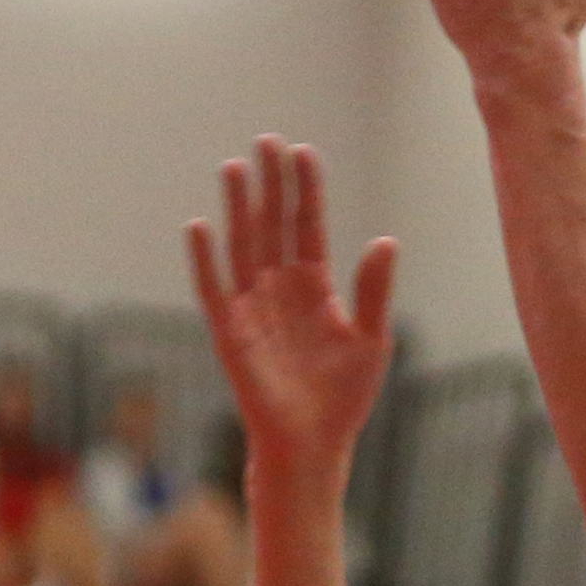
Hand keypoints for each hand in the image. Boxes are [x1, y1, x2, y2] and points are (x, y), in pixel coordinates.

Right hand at [187, 137, 395, 486]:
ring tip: (235, 166)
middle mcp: (280, 289)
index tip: (303, 151)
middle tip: (266, 141)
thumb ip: (372, 290)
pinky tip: (200, 225)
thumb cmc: (343, 399)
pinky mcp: (230, 332)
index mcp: (315, 287)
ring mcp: (253, 307)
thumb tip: (385, 240)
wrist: (312, 445)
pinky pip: (213, 288)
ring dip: (238, 207)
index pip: (306, 225)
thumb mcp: (370, 340)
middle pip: (272, 224)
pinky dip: (205, 259)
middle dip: (270, 183)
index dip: (305, 189)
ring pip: (243, 246)